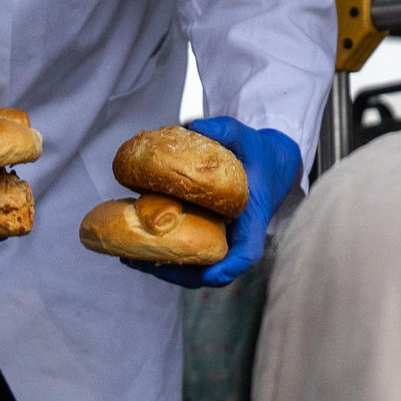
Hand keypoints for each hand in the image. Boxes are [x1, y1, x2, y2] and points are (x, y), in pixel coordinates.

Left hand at [123, 116, 300, 287]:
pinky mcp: (210, 240)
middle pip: (213, 271)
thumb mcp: (245, 137)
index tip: (212, 274)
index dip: (229, 267)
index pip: (247, 253)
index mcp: (253, 219)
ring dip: (164, 268)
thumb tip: (196, 126)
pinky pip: (189, 258)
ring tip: (131, 258)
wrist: (269, 166)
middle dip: (179, 273)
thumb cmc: (258, 156)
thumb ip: (225, 130)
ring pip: (197, 270)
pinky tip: (137, 249)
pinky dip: (165, 257)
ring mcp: (223, 242)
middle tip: (145, 263)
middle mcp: (237, 238)